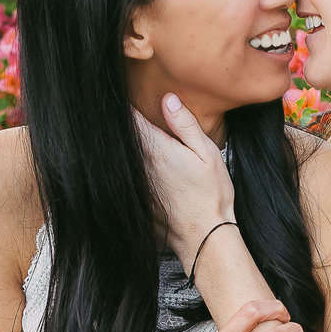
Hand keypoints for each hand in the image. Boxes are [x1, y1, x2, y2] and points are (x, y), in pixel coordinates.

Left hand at [135, 97, 236, 263]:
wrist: (204, 237)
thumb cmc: (210, 194)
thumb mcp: (207, 153)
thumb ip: (185, 124)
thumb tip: (168, 98)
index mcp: (155, 148)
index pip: (129, 118)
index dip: (125, 103)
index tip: (124, 94)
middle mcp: (139, 164)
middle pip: (121, 136)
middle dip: (121, 123)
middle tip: (121, 107)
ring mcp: (134, 183)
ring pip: (120, 156)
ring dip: (122, 145)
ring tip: (120, 132)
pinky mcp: (135, 198)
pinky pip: (124, 176)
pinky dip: (124, 167)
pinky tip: (136, 167)